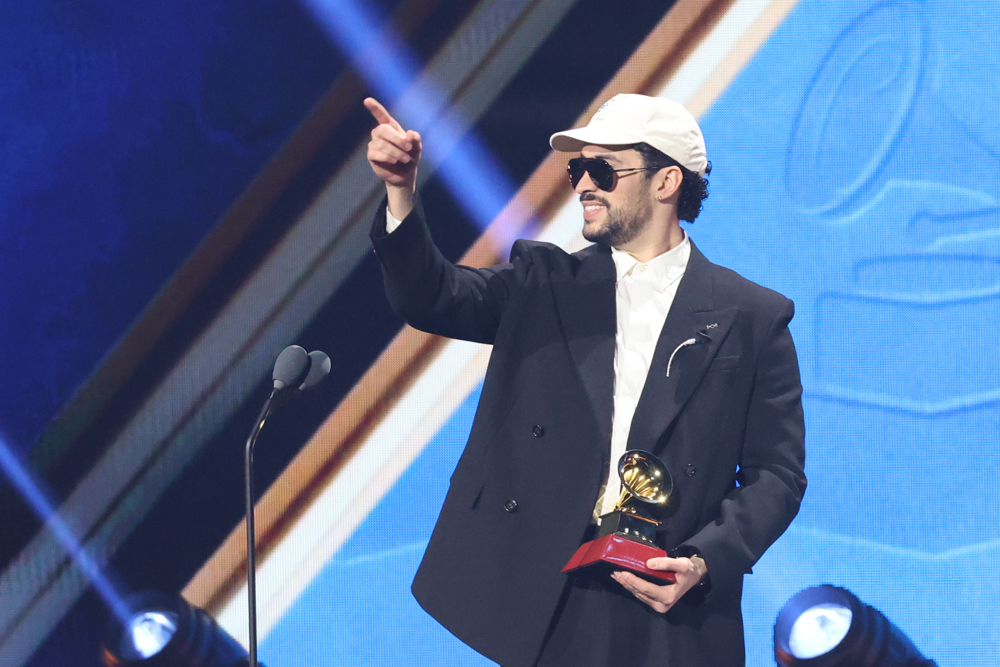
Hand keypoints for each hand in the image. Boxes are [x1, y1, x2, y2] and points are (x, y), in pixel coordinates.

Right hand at [364, 97, 421, 218]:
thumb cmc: (410, 157)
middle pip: (383, 129)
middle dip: (397, 139)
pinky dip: (387, 157)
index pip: (382, 115)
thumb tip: (410, 134)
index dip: (375, 108)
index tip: (367, 100)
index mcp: (391, 128)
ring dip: (396, 152)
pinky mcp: (371, 155)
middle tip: (408, 148)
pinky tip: (394, 161)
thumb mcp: (416, 148)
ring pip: (382, 144)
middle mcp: (380, 133)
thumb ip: (415, 139)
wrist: (405, 175)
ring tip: (405, 159)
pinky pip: (375, 153)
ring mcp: (374, 144)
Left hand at [611, 555, 706, 613]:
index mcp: (668, 597)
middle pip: (639, 592)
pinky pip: (639, 594)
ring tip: (615, 574)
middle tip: (614, 572)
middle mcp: (661, 604)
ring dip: (626, 584)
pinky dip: (630, 586)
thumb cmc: (688, 571)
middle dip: (626, 582)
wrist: (693, 577)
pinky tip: (622, 579)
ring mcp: (657, 605)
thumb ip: (666, 563)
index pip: (647, 588)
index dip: (634, 581)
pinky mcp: (654, 602)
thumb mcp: (682, 565)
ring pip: (637, 594)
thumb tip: (648, 564)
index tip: (623, 573)